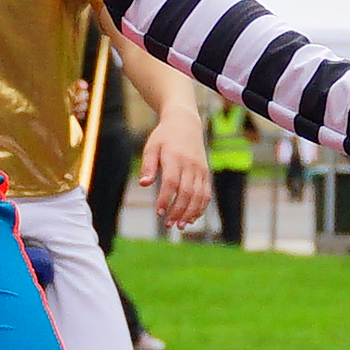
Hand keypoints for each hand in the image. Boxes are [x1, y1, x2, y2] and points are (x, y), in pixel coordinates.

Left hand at [141, 110, 213, 233]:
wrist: (185, 123)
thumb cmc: (164, 137)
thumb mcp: (151, 147)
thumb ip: (147, 166)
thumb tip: (143, 184)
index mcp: (174, 157)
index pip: (171, 182)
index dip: (165, 199)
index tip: (158, 212)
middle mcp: (190, 164)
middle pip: (186, 192)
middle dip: (178, 211)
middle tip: (168, 224)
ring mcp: (200, 169)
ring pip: (198, 195)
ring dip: (190, 213)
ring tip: (179, 225)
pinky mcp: (206, 173)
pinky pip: (206, 193)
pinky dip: (200, 207)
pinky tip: (191, 218)